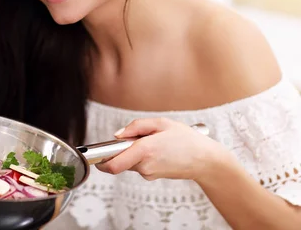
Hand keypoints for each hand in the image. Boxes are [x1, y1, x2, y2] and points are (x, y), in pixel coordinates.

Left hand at [95, 118, 225, 181]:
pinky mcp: (153, 176)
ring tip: (154, 142)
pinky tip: (159, 150)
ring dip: (135, 152)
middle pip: (120, 159)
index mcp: (145, 150)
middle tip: (137, 137)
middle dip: (122, 149)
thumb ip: (136, 126)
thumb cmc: (186, 140)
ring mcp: (149, 173)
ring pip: (130, 161)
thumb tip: (118, 135)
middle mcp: (144, 165)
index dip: (101, 161)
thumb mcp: (162, 123)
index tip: (96, 156)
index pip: (113, 164)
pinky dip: (143, 157)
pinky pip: (140, 165)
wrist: (204, 160)